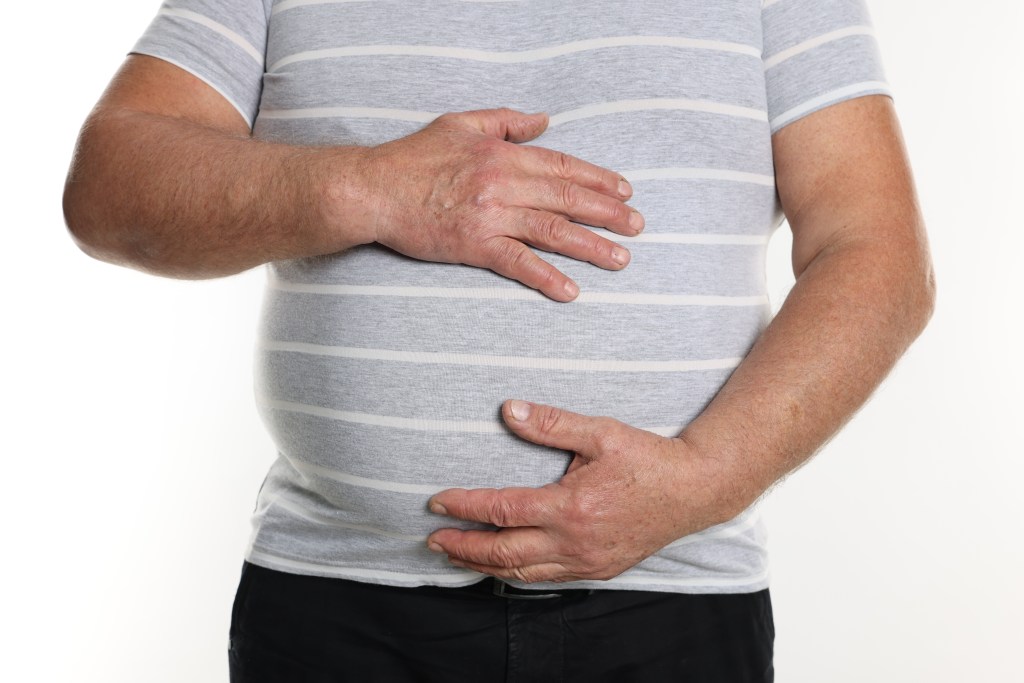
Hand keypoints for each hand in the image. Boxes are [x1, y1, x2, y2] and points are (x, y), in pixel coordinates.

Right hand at [358, 108, 643, 301]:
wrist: (372, 189)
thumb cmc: (412, 157)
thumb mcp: (461, 124)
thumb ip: (506, 122)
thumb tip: (544, 121)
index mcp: (503, 154)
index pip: (563, 166)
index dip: (598, 179)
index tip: (624, 191)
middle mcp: (503, 182)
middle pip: (568, 198)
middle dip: (608, 213)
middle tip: (637, 227)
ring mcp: (490, 215)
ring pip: (552, 230)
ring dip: (591, 246)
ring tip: (620, 259)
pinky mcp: (473, 245)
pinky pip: (518, 262)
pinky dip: (547, 277)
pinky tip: (571, 290)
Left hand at [426, 400, 741, 582]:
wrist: (696, 491)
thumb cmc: (649, 459)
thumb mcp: (600, 432)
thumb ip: (551, 423)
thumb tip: (509, 409)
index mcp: (570, 506)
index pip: (502, 511)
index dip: (464, 507)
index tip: (436, 501)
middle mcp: (574, 542)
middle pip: (502, 554)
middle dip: (463, 547)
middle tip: (433, 539)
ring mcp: (586, 562)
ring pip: (522, 574)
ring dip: (484, 566)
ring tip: (457, 555)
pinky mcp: (598, 570)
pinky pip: (547, 579)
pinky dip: (516, 574)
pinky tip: (504, 565)